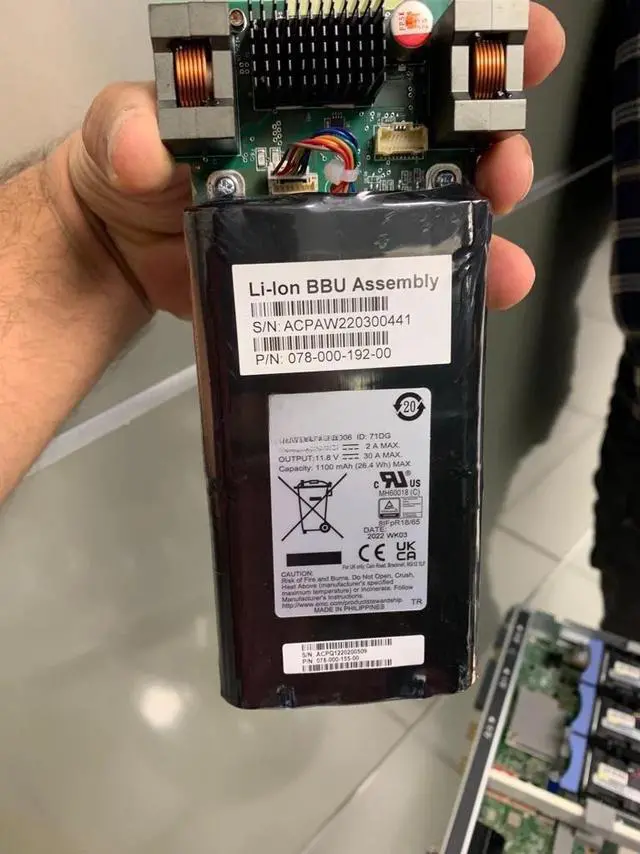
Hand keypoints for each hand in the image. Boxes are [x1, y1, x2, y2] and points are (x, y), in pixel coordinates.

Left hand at [66, 1, 564, 317]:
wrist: (126, 258)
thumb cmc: (133, 176)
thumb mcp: (127, 134)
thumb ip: (131, 128)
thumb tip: (143, 148)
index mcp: (303, 94)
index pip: (392, 52)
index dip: (459, 40)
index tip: (519, 37)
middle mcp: (341, 146)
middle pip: (438, 133)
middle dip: (491, 139)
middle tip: (506, 158)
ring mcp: (347, 213)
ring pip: (436, 209)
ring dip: (483, 223)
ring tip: (504, 253)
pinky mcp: (338, 272)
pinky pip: (403, 277)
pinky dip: (448, 285)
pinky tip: (478, 295)